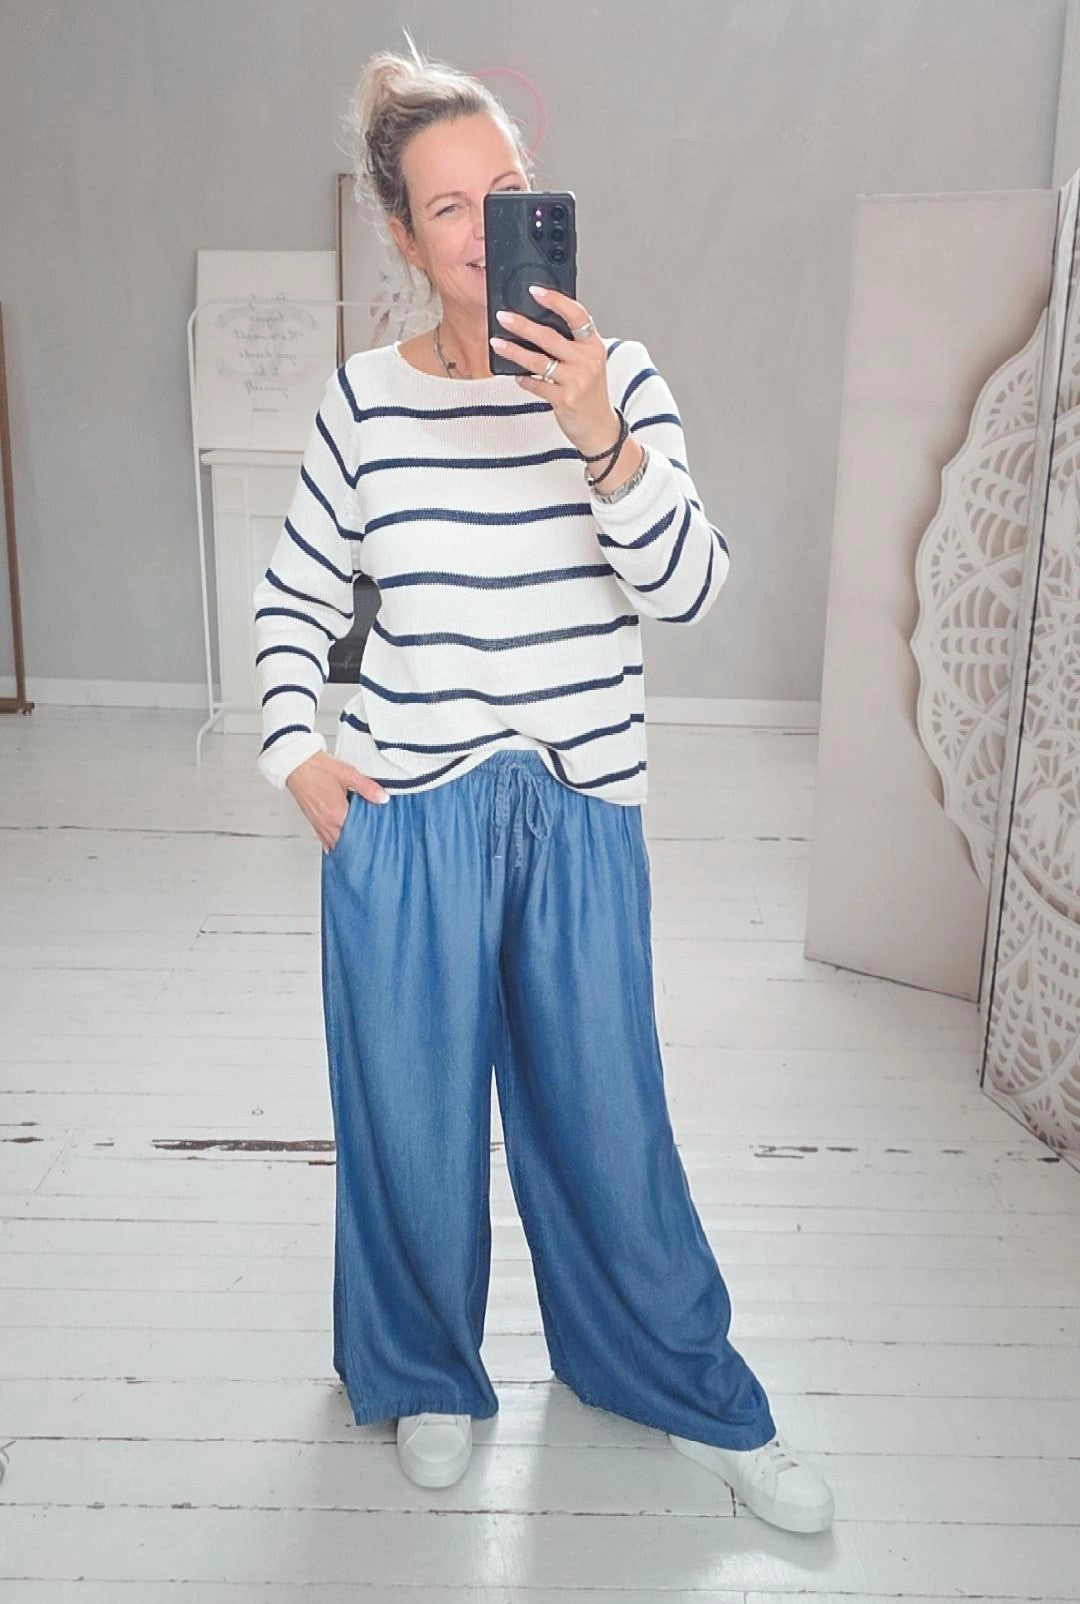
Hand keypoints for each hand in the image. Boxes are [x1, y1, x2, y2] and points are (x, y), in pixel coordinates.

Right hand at [285, 751, 389, 852]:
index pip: (357, 834)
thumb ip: (368, 788)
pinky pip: (322, 838)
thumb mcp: (348, 774)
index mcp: (337, 812)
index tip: (376, 839)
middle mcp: (327, 821)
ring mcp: (318, 822)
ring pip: (333, 843)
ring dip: (344, 846)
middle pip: (345, 842)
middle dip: (356, 844)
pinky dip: (331, 843)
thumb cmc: (318, 768)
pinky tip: (336, 846)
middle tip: (368, 846)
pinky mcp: (312, 819)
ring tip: (355, 848)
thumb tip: (383, 798)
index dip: (367, 837)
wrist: (297, 764)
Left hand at [490, 286, 620, 457]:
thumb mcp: (589, 363)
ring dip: (514, 351)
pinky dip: (523, 379)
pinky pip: (535, 385)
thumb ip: (572, 344)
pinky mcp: (564, 400)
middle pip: (549, 337)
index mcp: (594, 346)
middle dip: (522, 325)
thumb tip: (539, 324)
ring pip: (538, 361)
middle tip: (503, 316)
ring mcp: (575, 381)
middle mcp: (586, 361)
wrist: (599, 428)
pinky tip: (516, 375)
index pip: (576, 315)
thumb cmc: (590, 393)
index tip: (535, 291)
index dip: (555, 300)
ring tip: (497, 343)